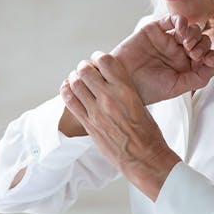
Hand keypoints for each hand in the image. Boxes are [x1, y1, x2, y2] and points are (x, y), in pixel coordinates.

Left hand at [60, 55, 180, 200]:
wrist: (144, 157)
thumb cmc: (147, 133)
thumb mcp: (141, 103)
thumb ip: (124, 89)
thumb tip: (111, 80)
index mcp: (126, 89)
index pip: (106, 61)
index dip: (99, 57)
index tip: (98, 59)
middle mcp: (109, 97)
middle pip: (85, 69)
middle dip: (85, 67)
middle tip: (86, 69)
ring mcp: (96, 111)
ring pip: (75, 83)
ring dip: (74, 78)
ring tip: (77, 79)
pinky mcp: (88, 124)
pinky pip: (69, 101)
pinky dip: (67, 91)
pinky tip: (69, 90)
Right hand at [111, 14, 213, 104]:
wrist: (122, 82)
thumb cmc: (146, 89)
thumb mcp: (177, 87)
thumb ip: (199, 77)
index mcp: (185, 67)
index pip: (205, 56)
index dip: (211, 55)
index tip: (209, 60)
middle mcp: (178, 52)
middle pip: (200, 40)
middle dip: (202, 45)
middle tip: (194, 53)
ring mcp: (167, 40)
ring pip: (190, 29)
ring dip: (193, 33)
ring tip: (187, 43)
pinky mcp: (155, 30)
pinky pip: (172, 20)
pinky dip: (180, 20)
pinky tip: (181, 29)